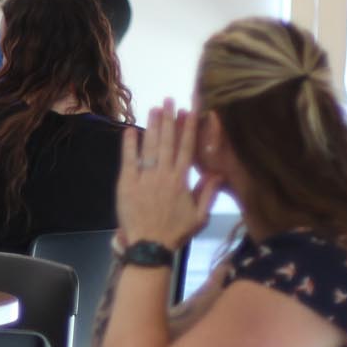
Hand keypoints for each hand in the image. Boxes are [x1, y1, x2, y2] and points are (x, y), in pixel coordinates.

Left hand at [115, 99, 215, 250]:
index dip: (188, 127)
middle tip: (169, 99)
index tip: (190, 109)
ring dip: (152, 126)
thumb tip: (219, 173)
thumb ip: (208, 193)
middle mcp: (163, 174)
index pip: (186, 148)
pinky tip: (130, 130)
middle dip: (169, 119)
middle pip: (167, 141)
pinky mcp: (127, 184)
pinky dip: (129, 144)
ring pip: (150, 147)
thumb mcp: (199, 216)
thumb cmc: (174, 233)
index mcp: (181, 180)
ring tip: (154, 108)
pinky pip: (128, 160)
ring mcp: (144, 178)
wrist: (149, 247)